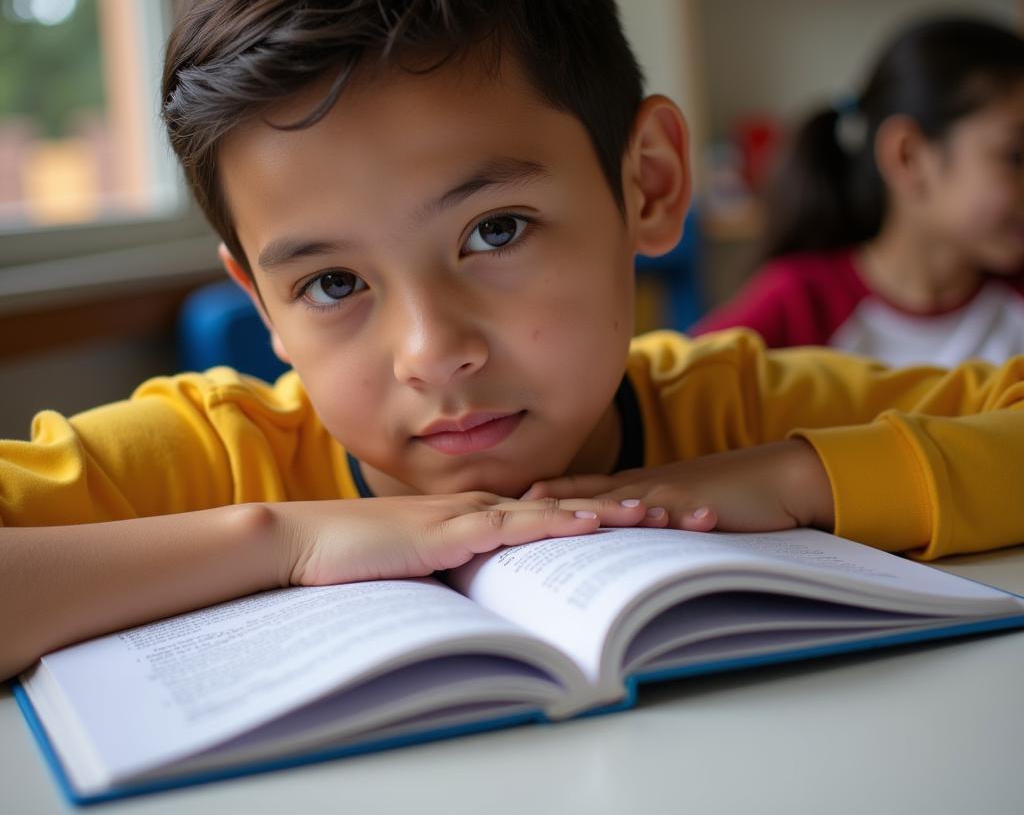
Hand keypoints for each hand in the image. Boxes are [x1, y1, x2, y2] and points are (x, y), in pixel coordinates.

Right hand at [269, 492, 655, 585]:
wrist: (308, 541)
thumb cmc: (360, 556)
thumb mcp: (425, 566)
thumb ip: (462, 570)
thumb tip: (496, 594)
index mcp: (481, 515)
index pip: (558, 514)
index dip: (609, 517)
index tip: (658, 522)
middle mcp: (483, 507)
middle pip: (571, 507)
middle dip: (630, 512)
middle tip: (687, 516)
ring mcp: (466, 515)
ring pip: (552, 512)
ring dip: (608, 514)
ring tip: (660, 515)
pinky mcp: (447, 532)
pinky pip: (510, 527)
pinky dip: (553, 523)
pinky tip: (588, 522)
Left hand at [520, 440, 834, 534]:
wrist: (779, 476)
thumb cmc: (728, 495)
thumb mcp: (678, 507)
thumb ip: (647, 519)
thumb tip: (615, 542)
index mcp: (636, 485)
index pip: (578, 488)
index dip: (542, 495)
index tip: (504, 503)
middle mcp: (643, 484)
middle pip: (582, 491)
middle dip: (543, 503)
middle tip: (501, 513)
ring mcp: (667, 491)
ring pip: (611, 500)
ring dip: (576, 511)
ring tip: (536, 518)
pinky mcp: (696, 503)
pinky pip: (662, 512)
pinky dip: (636, 521)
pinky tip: (610, 529)